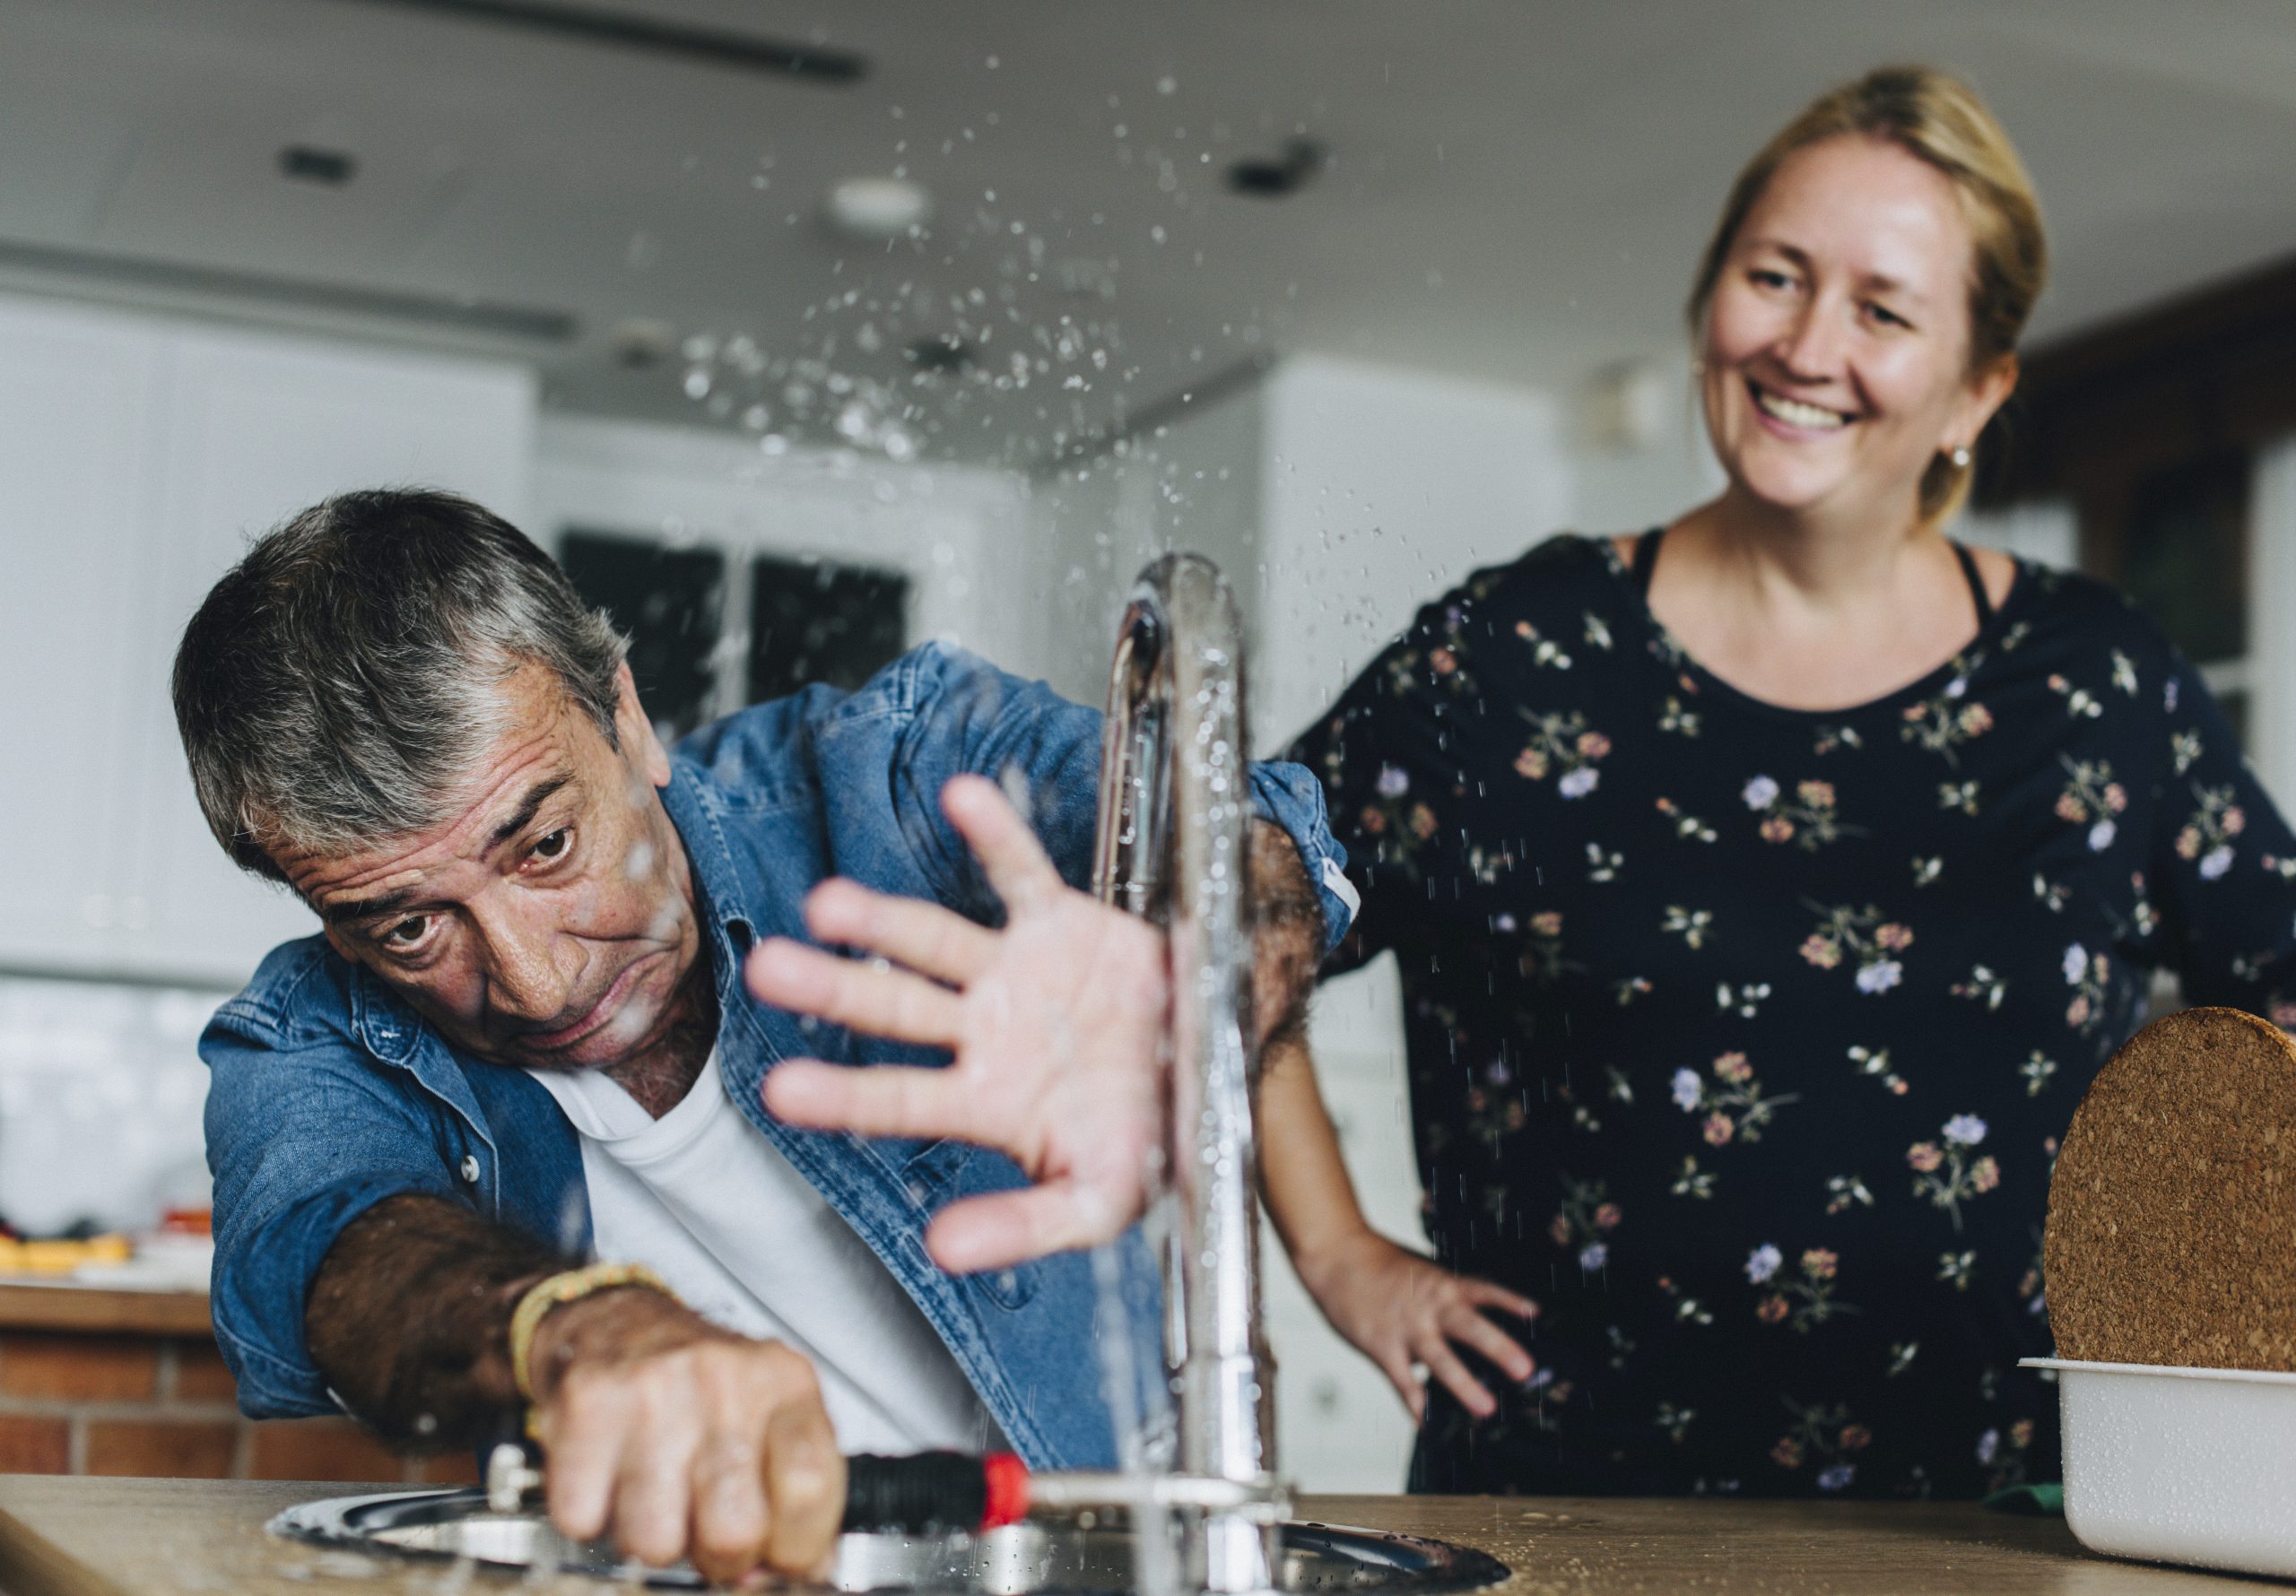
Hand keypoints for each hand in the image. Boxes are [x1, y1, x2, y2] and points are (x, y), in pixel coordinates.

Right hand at [527, 1287, 844, 1583]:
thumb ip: (799, 1495)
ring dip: (651, 1538)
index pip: (811, 1487)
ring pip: (654, 1540)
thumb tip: (801, 1573)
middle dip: (720, 1556)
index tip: (778, 1555)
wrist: (617, 1323)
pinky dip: (590, 1516)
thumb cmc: (702, 1385)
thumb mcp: (773, 1417)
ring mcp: (655, 1389)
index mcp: (785, 1384)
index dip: (795, 1546)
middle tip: (707, 1528)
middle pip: (734, 1528)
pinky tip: (610, 1479)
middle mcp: (725, 1379)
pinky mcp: (588, 1404)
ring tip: (657, 1496)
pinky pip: (583, 1518)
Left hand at [747, 773, 1167, 1273]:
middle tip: (770, 971)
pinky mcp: (1059, 923)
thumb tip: (941, 1250)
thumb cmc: (1150, 1144)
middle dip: (834, 989)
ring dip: (884, 920)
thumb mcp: (1097, 1203)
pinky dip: (995, 834)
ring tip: (829, 903)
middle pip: (894, 1008)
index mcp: (986, 1101)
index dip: (843, 1095)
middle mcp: (983, 1030)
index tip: (779, 1092)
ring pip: (935, 940)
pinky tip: (961, 795)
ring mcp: (1015, 973)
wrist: (1216, 1075)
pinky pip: (1022, 873)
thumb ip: (1023, 1226)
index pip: (899, 1098)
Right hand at [1295, 1229, 1536, 1420]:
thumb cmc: (1380, 1264)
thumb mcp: (1422, 1271)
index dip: (1510, 1301)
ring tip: (1485, 1408)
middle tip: (1524, 1369)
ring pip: (1440, 1360)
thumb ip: (1447, 1296)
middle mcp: (1430, 1306)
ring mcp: (1406, 1329)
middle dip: (1498, 1348)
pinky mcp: (1382, 1347)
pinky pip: (1402, 1381)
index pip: (1483, 1291)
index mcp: (1443, 1284)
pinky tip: (1427, 1422)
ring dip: (1464, 1385)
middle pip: (1470, 1327)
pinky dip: (1415, 1404)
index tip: (1536, 1314)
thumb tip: (1475, 1320)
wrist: (1337, 1255)